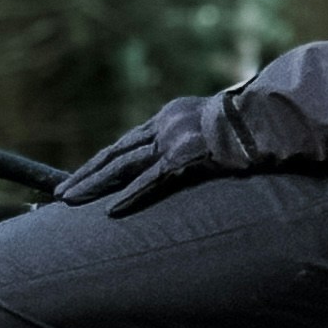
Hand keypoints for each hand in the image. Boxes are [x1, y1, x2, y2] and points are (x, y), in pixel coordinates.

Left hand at [51, 96, 234, 216]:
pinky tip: (110, 211)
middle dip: (86, 175)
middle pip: (115, 154)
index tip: (81, 176)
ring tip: (69, 201)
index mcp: (167, 116)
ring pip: (123, 167)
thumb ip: (187, 137)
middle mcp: (164, 125)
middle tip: (59, 193)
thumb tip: (179, 156)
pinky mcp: (185, 158)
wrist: (268, 117)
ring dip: (93, 185)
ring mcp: (172, 141)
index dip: (101, 162)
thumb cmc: (246, 124)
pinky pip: (151, 181)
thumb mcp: (208, 124)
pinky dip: (130, 196)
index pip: (126, 143)